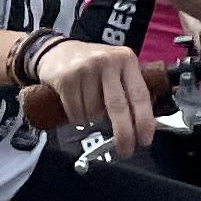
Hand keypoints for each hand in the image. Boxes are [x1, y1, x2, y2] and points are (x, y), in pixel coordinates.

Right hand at [32, 35, 156, 153]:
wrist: (55, 50)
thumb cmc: (90, 65)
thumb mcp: (115, 68)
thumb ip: (128, 88)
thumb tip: (140, 123)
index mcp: (126, 60)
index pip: (139, 94)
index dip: (144, 120)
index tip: (145, 139)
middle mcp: (107, 62)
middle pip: (118, 106)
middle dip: (123, 132)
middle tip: (124, 149)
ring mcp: (85, 69)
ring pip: (93, 111)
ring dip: (91, 120)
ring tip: (88, 108)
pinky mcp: (65, 78)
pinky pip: (75, 111)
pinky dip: (76, 117)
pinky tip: (76, 108)